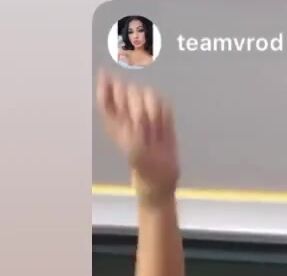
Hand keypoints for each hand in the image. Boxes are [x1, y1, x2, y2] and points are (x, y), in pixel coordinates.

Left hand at [96, 71, 178, 199]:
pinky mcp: (163, 111)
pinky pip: (164, 105)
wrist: (159, 171)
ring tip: (151, 133)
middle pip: (131, 90)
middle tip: (138, 129)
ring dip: (151, 116)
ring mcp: (146, 106)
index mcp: (113, 108)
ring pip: (149, 94)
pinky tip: (161, 131)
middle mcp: (128, 103)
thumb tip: (104, 73)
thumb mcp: (118, 131)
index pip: (108, 86)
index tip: (121, 110)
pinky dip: (163, 119)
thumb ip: (109, 101)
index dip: (114, 92)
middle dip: (136, 111)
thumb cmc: (135, 156)